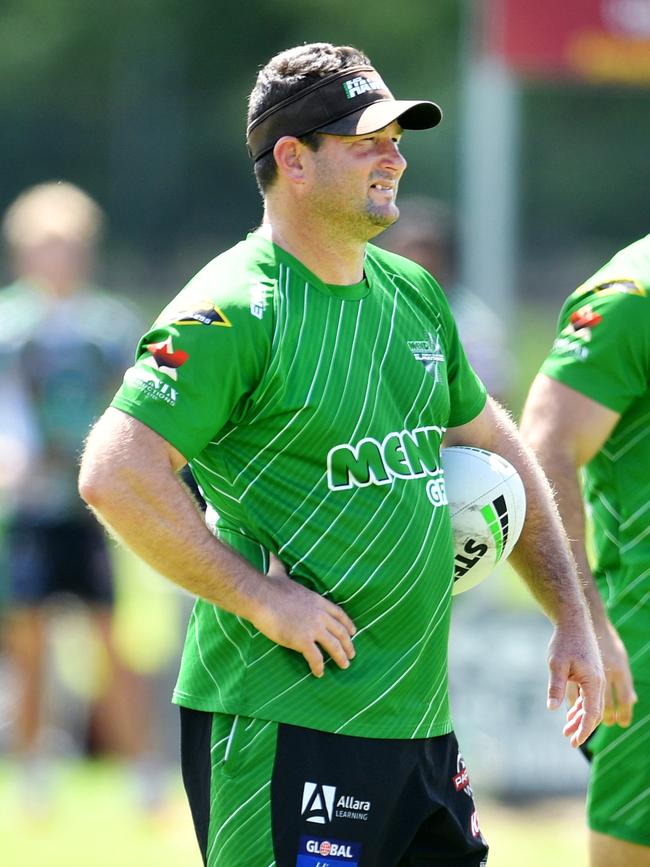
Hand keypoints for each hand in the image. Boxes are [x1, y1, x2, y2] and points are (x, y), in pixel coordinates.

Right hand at [250, 556, 356, 677]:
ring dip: (341, 657)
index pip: (339, 614)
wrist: (261, 597)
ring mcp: (313, 628)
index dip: (348, 624)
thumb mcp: (281, 573)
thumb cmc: (269, 586)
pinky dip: (319, 666)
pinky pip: (316, 658)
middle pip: (340, 631)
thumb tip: (273, 553)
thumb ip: (281, 566)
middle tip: (352, 654)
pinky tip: (319, 673)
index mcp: (317, 600)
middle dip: (348, 644)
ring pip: (334, 646)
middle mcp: (319, 615)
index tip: (353, 632)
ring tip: (344, 665)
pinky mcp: (302, 640)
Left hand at [546, 619, 604, 746]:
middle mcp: (599, 682)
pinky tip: (570, 713)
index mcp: (593, 681)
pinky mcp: (591, 673)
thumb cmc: (564, 642)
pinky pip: (589, 695)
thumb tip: (552, 708)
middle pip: (593, 711)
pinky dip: (581, 706)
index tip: (575, 742)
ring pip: (591, 704)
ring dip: (580, 717)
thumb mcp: (556, 664)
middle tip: (570, 741)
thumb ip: (556, 686)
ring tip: (566, 730)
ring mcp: (596, 677)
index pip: (591, 713)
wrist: (573, 622)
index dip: (584, 729)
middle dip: (582, 727)